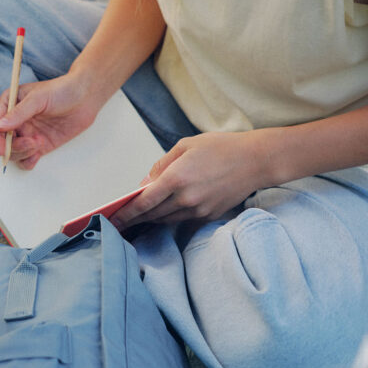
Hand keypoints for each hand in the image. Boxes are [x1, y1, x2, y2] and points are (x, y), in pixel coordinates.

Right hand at [0, 73, 103, 168]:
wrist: (85, 97)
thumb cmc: (62, 90)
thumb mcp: (38, 98)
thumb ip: (18, 113)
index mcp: (10, 104)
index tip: (2, 148)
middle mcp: (16, 120)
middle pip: (4, 143)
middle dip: (15, 147)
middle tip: (32, 143)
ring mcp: (28, 133)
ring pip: (15, 153)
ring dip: (23, 153)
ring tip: (40, 143)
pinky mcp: (40, 144)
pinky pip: (27, 159)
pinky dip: (28, 161)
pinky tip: (37, 156)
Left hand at [110, 130, 269, 230]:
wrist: (255, 161)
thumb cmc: (221, 148)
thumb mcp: (185, 145)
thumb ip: (162, 165)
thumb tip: (145, 183)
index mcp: (177, 178)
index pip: (143, 202)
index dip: (125, 213)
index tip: (112, 218)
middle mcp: (186, 198)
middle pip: (152, 215)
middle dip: (133, 219)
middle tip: (117, 222)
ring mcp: (198, 209)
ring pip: (166, 220)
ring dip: (149, 220)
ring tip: (135, 218)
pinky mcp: (208, 215)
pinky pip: (182, 219)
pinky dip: (169, 217)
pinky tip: (160, 214)